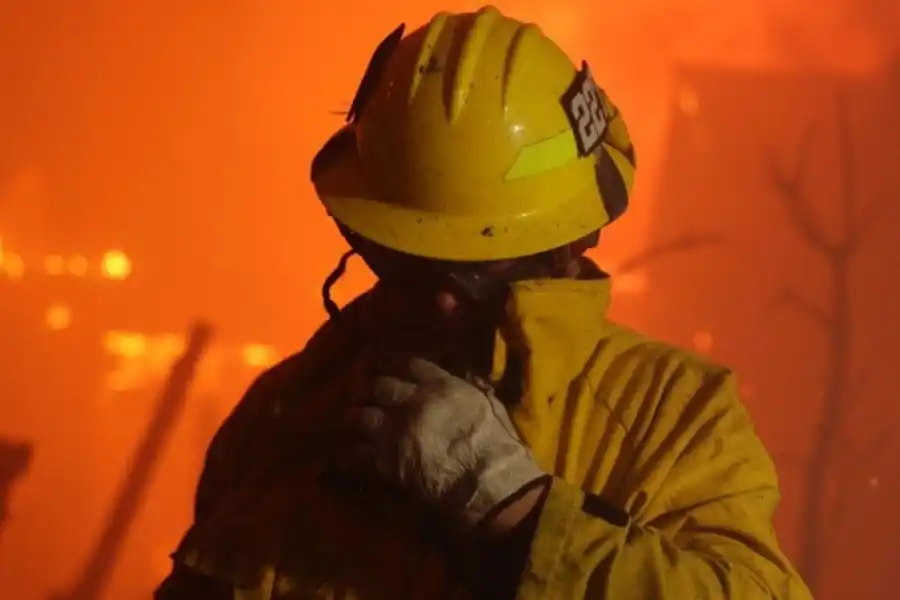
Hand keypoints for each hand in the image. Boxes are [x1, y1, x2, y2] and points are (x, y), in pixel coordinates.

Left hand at [339, 357, 544, 529]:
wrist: (485, 480)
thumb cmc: (497, 445)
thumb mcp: (490, 405)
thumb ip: (473, 389)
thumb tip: (468, 379)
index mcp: (441, 386)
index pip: (410, 364)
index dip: (393, 361)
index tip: (382, 359)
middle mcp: (412, 401)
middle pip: (379, 386)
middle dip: (369, 387)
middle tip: (362, 390)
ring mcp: (394, 429)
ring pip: (361, 415)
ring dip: (354, 416)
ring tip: (350, 418)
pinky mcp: (383, 459)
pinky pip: (354, 452)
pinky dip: (347, 452)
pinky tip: (342, 452)